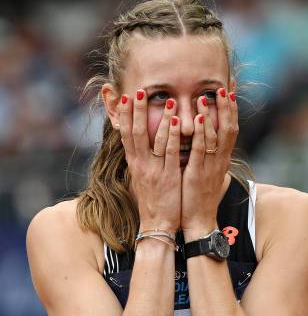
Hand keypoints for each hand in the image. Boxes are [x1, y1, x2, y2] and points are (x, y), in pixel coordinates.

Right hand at [118, 90, 181, 232]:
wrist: (157, 225)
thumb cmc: (152, 201)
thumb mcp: (143, 177)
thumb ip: (143, 159)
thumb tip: (140, 145)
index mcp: (135, 163)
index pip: (126, 134)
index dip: (124, 115)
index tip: (124, 96)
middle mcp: (141, 164)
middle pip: (135, 132)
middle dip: (136, 110)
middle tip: (137, 90)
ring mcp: (155, 170)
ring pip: (154, 139)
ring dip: (159, 117)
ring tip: (165, 99)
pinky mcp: (169, 177)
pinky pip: (171, 153)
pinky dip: (172, 136)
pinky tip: (176, 121)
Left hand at [181, 89, 237, 237]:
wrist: (198, 221)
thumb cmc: (199, 197)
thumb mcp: (206, 171)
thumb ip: (208, 155)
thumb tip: (207, 139)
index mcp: (222, 159)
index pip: (230, 127)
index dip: (231, 107)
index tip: (229, 87)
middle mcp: (220, 160)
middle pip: (229, 128)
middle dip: (227, 106)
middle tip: (225, 85)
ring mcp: (210, 167)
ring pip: (216, 136)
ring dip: (212, 115)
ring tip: (209, 95)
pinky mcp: (198, 174)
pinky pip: (201, 150)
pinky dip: (200, 133)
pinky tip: (197, 119)